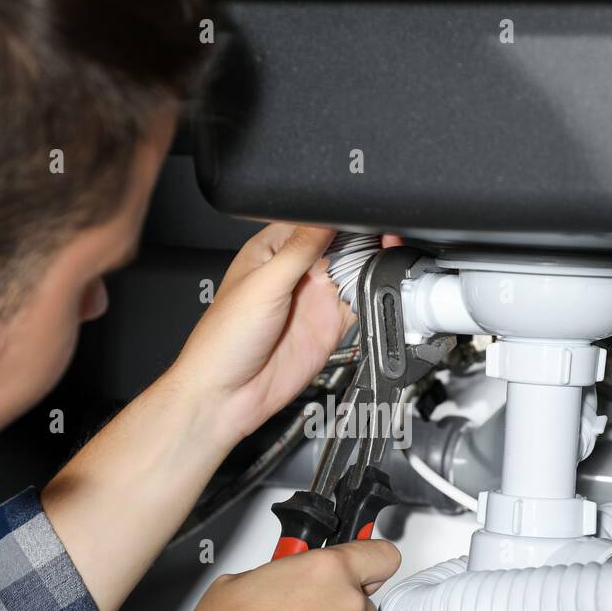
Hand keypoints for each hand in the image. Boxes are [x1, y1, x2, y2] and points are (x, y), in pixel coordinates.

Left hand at [166, 224, 398, 445]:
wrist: (228, 395)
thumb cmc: (224, 339)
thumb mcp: (264, 283)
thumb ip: (300, 248)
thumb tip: (328, 215)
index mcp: (273, 250)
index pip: (315, 221)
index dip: (341, 216)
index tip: (366, 215)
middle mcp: (297, 271)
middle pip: (342, 243)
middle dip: (364, 238)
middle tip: (385, 235)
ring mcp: (315, 298)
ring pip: (355, 271)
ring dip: (373, 264)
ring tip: (388, 256)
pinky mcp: (330, 325)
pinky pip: (360, 304)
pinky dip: (374, 296)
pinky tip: (379, 288)